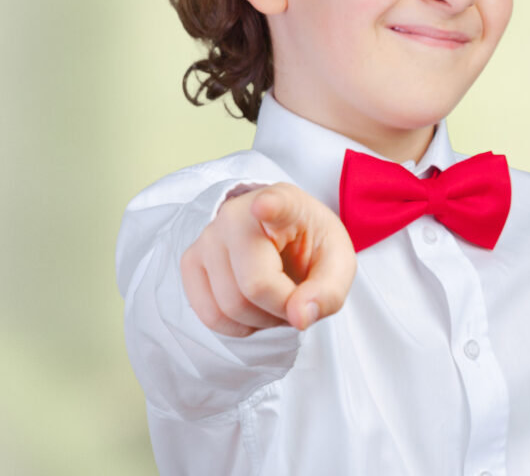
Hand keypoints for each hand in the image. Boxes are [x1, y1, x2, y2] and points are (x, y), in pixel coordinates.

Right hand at [181, 183, 356, 336]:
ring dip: (261, 320)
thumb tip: (300, 318)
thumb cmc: (312, 248)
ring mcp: (207, 237)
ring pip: (229, 307)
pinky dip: (237, 325)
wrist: (286, 240)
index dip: (269, 206)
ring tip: (276, 298)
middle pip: (255, 286)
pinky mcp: (190, 261)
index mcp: (285, 203)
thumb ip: (328, 292)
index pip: (274, 203)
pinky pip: (210, 315)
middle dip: (282, 309)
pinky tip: (253, 306)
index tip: (267, 204)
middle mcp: (236, 215)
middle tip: (297, 297)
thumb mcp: (338, 266)